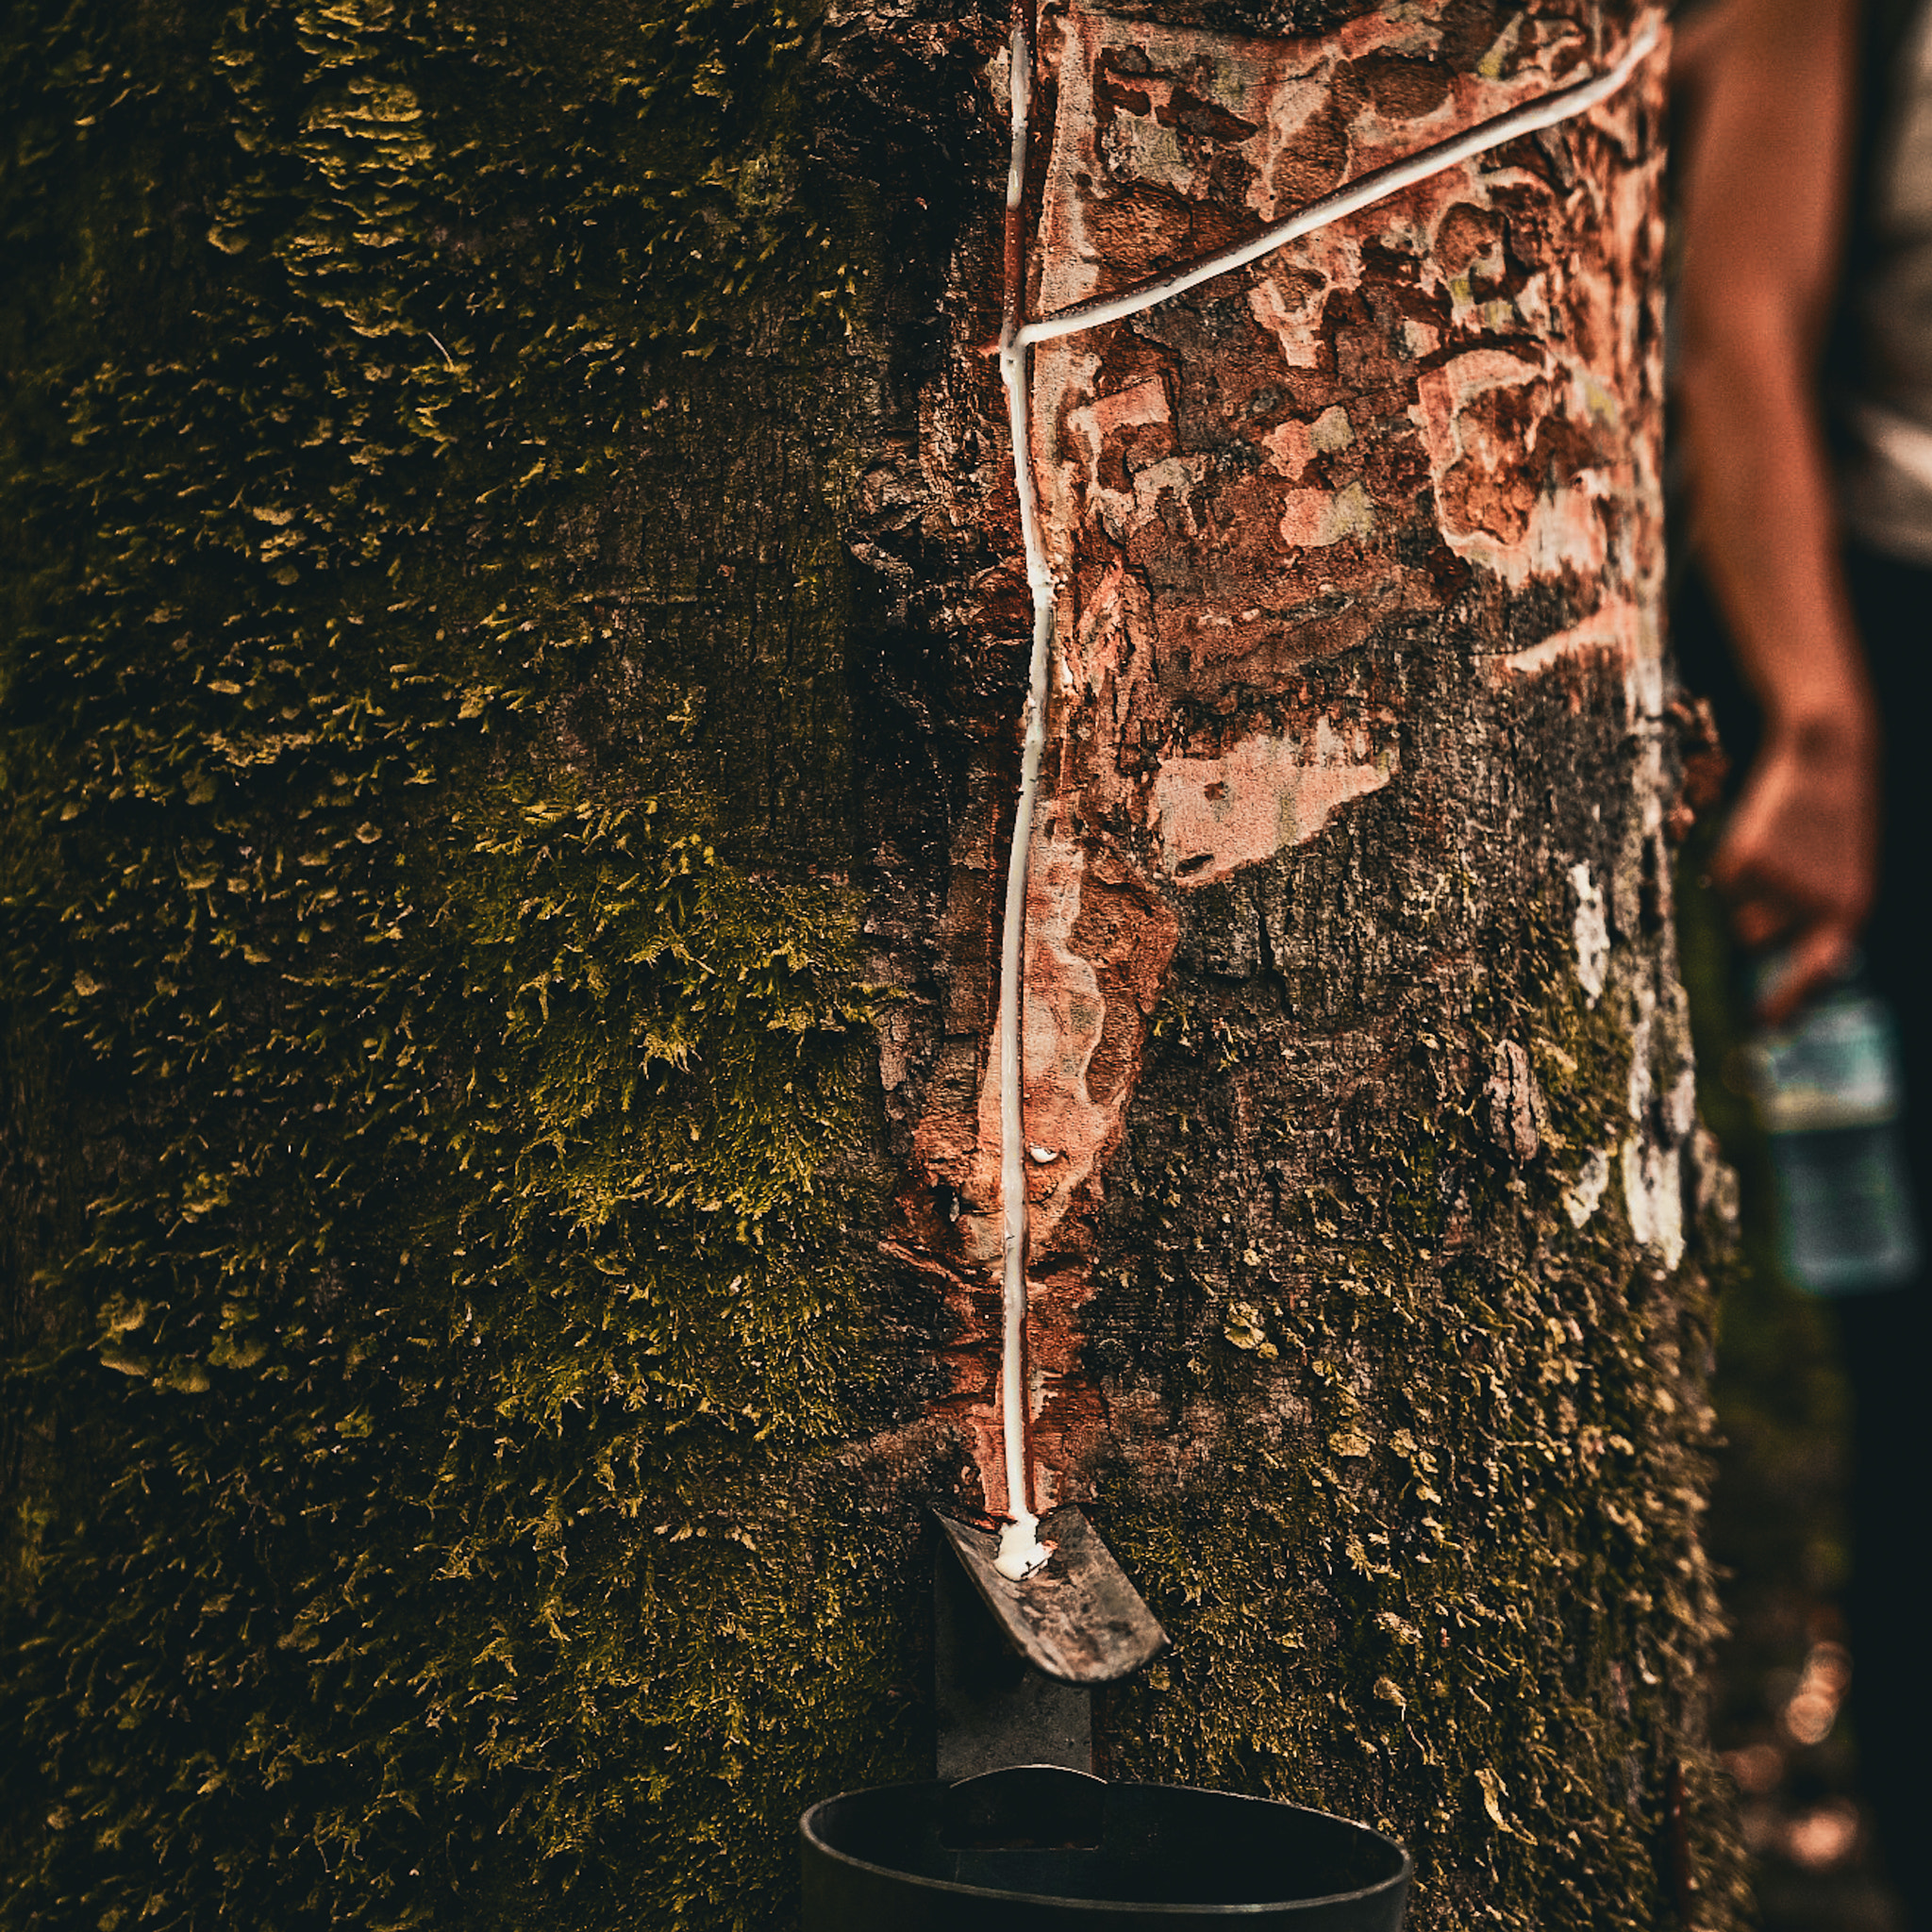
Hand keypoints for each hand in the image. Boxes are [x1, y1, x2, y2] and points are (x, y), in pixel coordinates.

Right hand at [1711, 714, 1877, 1023]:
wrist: (1829, 753)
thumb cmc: (1831, 822)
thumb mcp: (1838, 872)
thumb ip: (1815, 918)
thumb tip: (1763, 962)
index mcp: (1850, 908)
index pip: (1815, 970)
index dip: (1785, 1001)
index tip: (1758, 1025)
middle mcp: (1817, 902)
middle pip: (1754, 937)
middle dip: (1749, 915)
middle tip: (1768, 873)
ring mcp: (1781, 882)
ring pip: (1735, 910)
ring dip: (1741, 889)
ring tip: (1771, 847)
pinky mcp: (1748, 858)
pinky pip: (1721, 879)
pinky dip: (1730, 859)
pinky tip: (1758, 829)